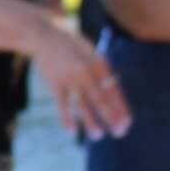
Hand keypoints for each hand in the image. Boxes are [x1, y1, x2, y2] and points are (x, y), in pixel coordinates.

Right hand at [29, 19, 131, 139]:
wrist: (42, 34)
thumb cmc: (69, 43)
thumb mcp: (90, 49)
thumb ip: (101, 67)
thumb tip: (113, 86)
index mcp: (98, 63)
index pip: (113, 89)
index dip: (121, 107)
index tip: (127, 122)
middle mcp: (86, 71)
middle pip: (100, 98)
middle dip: (111, 117)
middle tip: (119, 133)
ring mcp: (69, 78)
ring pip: (82, 103)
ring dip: (90, 121)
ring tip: (98, 136)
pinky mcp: (54, 82)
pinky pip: (61, 103)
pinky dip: (66, 117)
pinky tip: (71, 131)